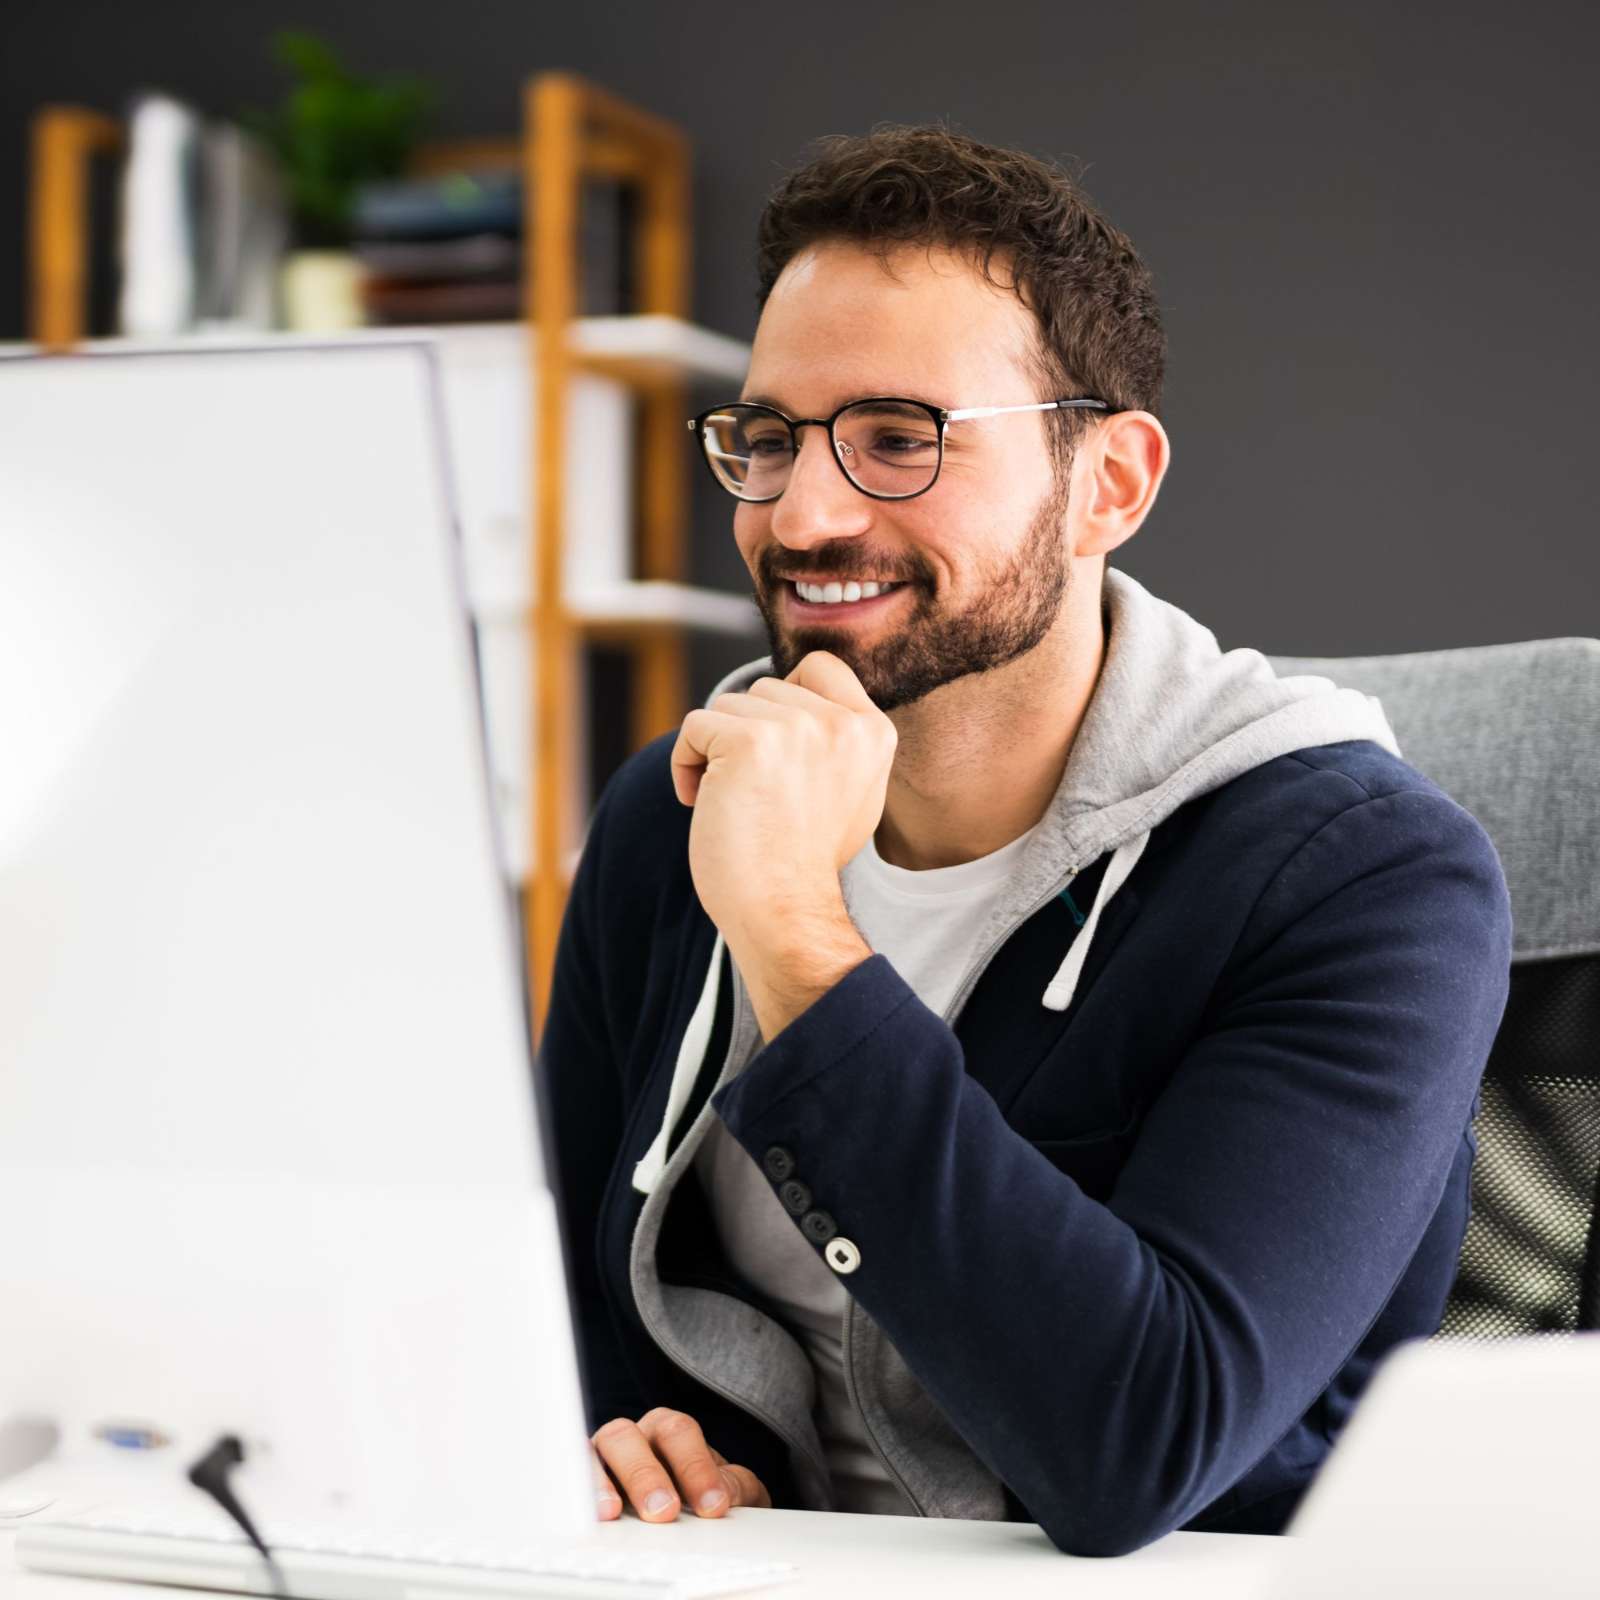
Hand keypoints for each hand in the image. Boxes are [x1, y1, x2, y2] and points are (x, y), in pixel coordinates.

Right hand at [591, 1408, 772, 1522]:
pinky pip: (571, 1478)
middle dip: (646, 1474)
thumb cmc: (703, 1494)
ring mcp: (603, 1459)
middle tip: (664, 1510)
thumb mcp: (728, 1490)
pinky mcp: (581, 1482)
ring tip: (613, 1513)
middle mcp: (633, 1437)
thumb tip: (724, 1495)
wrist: (687, 1507)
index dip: (695, 1468)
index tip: (714, 1504)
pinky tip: (587, 1515)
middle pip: (629, 1437)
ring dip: (603, 1482)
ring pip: (593, 1453)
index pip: (680, 1434)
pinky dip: (577, 1491)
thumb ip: (733, 1487)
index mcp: (671, 1430)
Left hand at [670, 651, 895, 954]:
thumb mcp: (849, 793)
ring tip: (734, 804)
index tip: (774, 754)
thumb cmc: (804, 864)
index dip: (785, 699)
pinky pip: (695, 726)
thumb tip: (797, 706)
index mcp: (873, 731)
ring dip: (715, 753)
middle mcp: (841, 723)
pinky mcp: (750, 741)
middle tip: (756, 795)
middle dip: (746, 735)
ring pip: (726, 707)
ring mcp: (797, 728)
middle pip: (765, 689)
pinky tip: (702, 803)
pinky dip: (686, 765)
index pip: (820, 666)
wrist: (784, 913)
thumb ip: (835, 743)